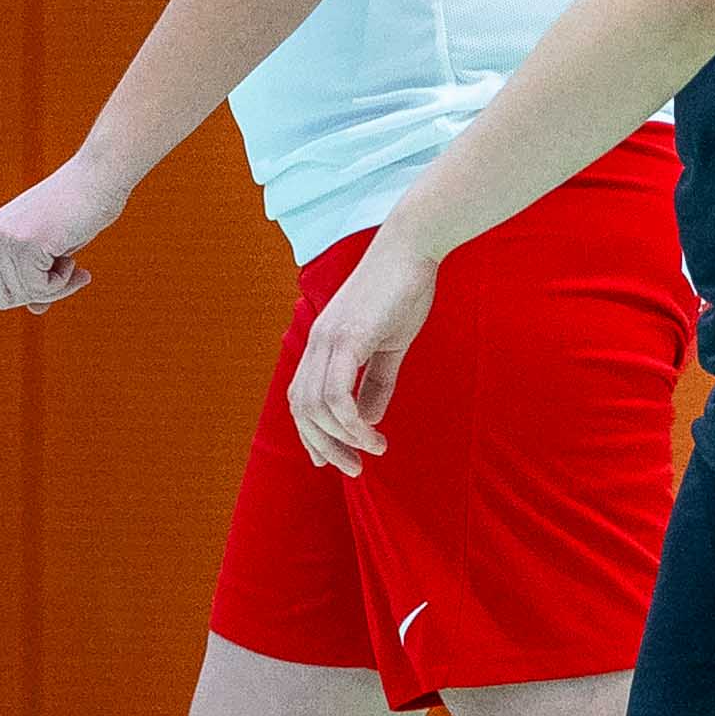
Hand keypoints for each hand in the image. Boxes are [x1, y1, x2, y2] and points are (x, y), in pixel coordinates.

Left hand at [0, 158, 131, 314]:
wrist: (99, 177)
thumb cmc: (79, 210)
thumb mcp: (52, 249)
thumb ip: (36, 277)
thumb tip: (35, 310)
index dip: (9, 294)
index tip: (39, 282)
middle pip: (1, 298)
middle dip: (36, 296)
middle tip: (65, 276)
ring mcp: (7, 240)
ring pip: (23, 296)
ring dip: (55, 289)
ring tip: (73, 265)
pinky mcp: (27, 244)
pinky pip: (41, 289)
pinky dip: (62, 284)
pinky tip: (74, 261)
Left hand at [289, 239, 435, 472]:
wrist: (412, 247)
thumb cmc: (404, 290)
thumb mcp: (390, 345)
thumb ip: (376, 383)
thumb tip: (366, 421)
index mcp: (322, 343)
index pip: (302, 398)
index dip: (312, 434)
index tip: (334, 459)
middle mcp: (317, 343)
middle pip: (302, 409)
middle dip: (324, 446)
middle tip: (353, 468)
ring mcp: (329, 340)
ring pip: (316, 407)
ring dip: (342, 440)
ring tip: (373, 452)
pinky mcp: (347, 338)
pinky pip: (337, 395)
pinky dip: (351, 423)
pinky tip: (373, 435)